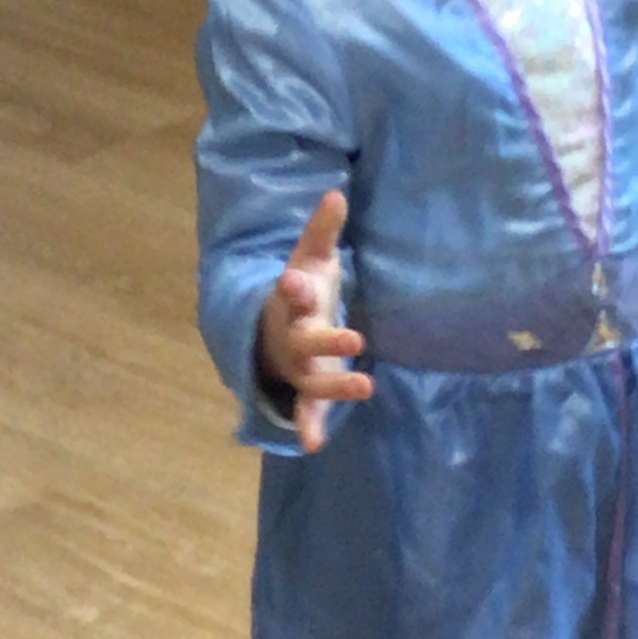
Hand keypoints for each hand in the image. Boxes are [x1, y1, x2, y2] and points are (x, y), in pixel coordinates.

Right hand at [257, 189, 371, 453]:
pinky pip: (306, 409)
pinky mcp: (307, 388)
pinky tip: (314, 445)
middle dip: (326, 339)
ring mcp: (298, 366)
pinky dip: (308, 426)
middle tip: (353, 337)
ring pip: (312, 379)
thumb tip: (337, 193)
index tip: (293, 281)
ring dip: (336, 384)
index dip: (294, 288)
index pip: (294, 293)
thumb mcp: (311, 258)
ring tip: (366, 385)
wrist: (272, 328)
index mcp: (294, 301)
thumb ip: (323, 230)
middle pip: (305, 340)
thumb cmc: (302, 289)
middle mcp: (292, 335)